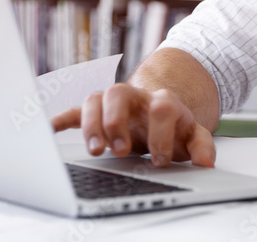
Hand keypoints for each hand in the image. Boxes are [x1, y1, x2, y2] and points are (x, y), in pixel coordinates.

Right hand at [51, 84, 215, 167]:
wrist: (159, 111)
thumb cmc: (173, 127)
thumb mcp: (192, 135)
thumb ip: (202, 145)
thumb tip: (206, 162)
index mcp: (162, 101)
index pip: (162, 107)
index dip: (161, 134)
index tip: (159, 159)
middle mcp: (136, 97)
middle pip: (119, 93)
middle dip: (117, 122)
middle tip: (121, 151)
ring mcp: (115, 103)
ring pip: (96, 98)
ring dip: (92, 123)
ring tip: (95, 150)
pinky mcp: (97, 112)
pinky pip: (75, 110)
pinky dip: (62, 119)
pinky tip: (50, 129)